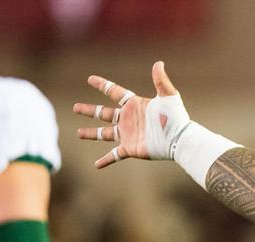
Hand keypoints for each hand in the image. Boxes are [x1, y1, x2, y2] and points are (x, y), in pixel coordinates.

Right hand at [74, 61, 189, 168]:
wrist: (179, 139)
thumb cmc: (176, 118)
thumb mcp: (169, 96)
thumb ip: (161, 80)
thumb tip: (158, 63)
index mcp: (135, 105)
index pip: (115, 92)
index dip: (102, 85)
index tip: (90, 79)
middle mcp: (128, 119)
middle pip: (104, 113)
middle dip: (89, 110)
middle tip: (75, 107)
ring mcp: (128, 134)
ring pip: (104, 133)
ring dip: (91, 133)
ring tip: (78, 133)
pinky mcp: (130, 148)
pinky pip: (115, 155)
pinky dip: (106, 160)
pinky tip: (96, 165)